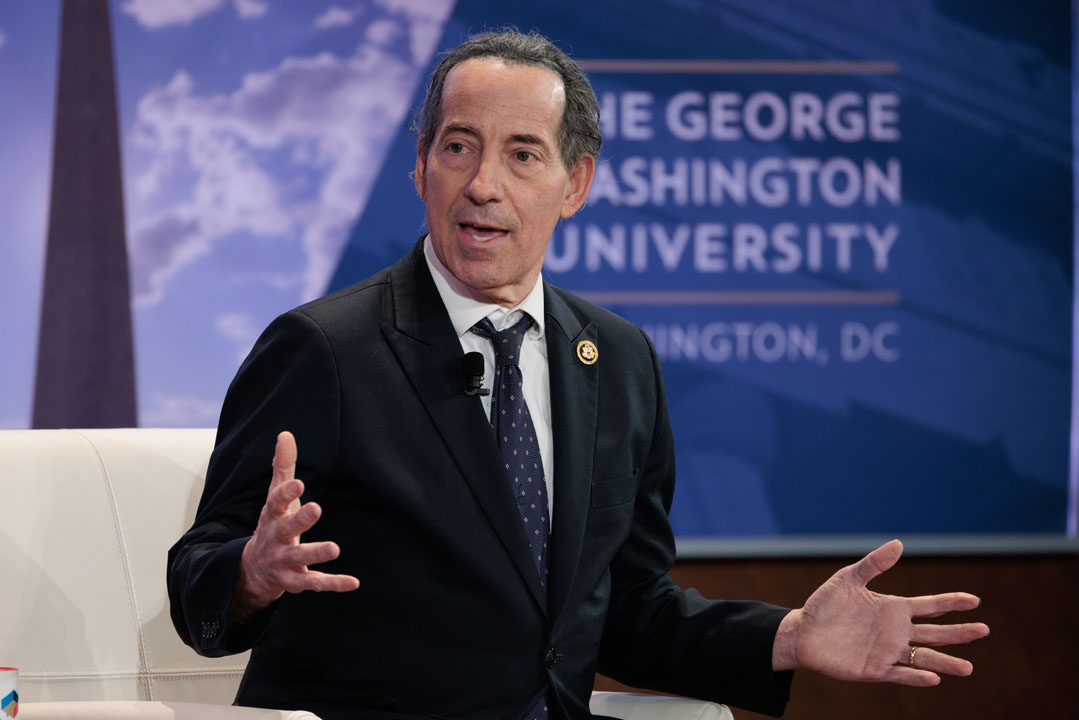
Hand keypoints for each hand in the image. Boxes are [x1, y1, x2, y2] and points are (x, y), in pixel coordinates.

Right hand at [233, 431, 359, 618]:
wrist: (253, 570)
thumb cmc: (273, 523)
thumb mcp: (276, 496)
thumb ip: (283, 467)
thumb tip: (286, 434)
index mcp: (272, 516)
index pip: (276, 502)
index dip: (287, 493)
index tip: (299, 483)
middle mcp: (276, 538)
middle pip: (287, 529)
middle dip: (300, 520)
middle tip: (316, 508)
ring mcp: (284, 561)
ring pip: (299, 559)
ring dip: (316, 554)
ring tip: (335, 548)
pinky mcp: (296, 581)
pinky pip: (315, 583)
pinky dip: (333, 583)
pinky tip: (353, 582)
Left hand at [772, 539, 988, 685]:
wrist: (802, 632)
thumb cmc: (824, 605)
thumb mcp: (848, 579)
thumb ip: (873, 564)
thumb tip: (899, 543)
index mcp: (893, 609)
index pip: (930, 606)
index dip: (951, 603)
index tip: (975, 600)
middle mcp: (896, 632)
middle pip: (935, 633)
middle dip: (959, 632)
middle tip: (984, 630)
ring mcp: (888, 652)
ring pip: (924, 658)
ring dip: (946, 662)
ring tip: (969, 668)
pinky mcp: (875, 670)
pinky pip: (900, 675)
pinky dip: (917, 677)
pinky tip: (933, 678)